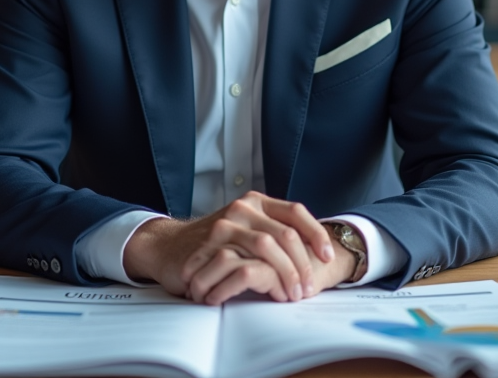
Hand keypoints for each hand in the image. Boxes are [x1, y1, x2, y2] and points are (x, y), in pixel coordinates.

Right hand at [179, 219, 359, 304]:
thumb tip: (312, 253)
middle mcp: (243, 208)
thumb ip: (272, 232)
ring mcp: (227, 224)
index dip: (316, 234)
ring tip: (289, 295)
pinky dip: (259, 281)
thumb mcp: (246, 229)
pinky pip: (244, 261)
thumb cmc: (213, 245)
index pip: (296, 212)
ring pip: (269, 246)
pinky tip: (263, 293)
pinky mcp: (212, 243)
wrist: (169, 247)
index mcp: (256, 202)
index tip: (327, 256)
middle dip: (302, 264)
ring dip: (285, 274)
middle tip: (307, 288)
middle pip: (286, 233)